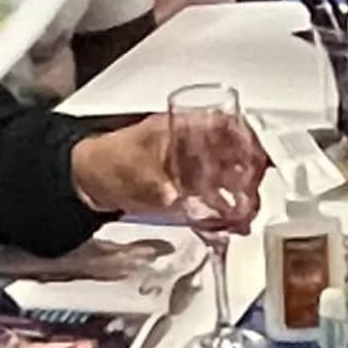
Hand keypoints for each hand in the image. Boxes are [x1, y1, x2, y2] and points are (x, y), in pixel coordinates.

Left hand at [73, 112, 264, 227]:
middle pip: (236, 153)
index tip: (260, 158)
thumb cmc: (105, 162)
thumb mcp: (129, 168)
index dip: (247, 139)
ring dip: (242, 194)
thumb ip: (154, 184)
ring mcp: (192, 167)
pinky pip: (217, 196)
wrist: (86, 182)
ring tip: (246, 213)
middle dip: (250, 174)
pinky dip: (227, 209)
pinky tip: (232, 222)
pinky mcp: (187, 188)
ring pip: (230, 176)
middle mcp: (192, 145)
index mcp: (180, 127)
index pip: (226, 125)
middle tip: (255, 194)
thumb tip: (172, 195)